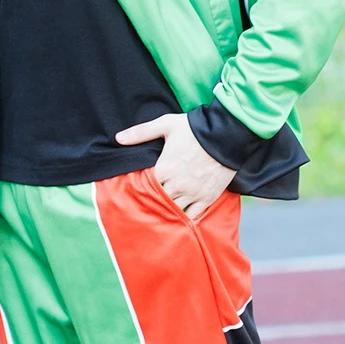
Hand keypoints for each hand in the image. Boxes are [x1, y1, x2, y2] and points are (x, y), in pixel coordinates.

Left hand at [115, 113, 233, 219]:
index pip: (145, 187)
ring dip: (168, 211)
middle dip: (153, 202)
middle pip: (158, 201)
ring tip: (162, 212)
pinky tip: (179, 218)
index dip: (140, 190)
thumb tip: (118, 138)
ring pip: (174, 211)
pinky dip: (185, 217)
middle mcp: (177, 185)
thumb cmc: (194, 128)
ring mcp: (193, 194)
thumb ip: (140, 132)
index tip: (137, 190)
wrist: (226, 134)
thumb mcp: (166, 125)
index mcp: (164, 169)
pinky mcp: (207, 198)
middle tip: (147, 204)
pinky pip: (192, 215)